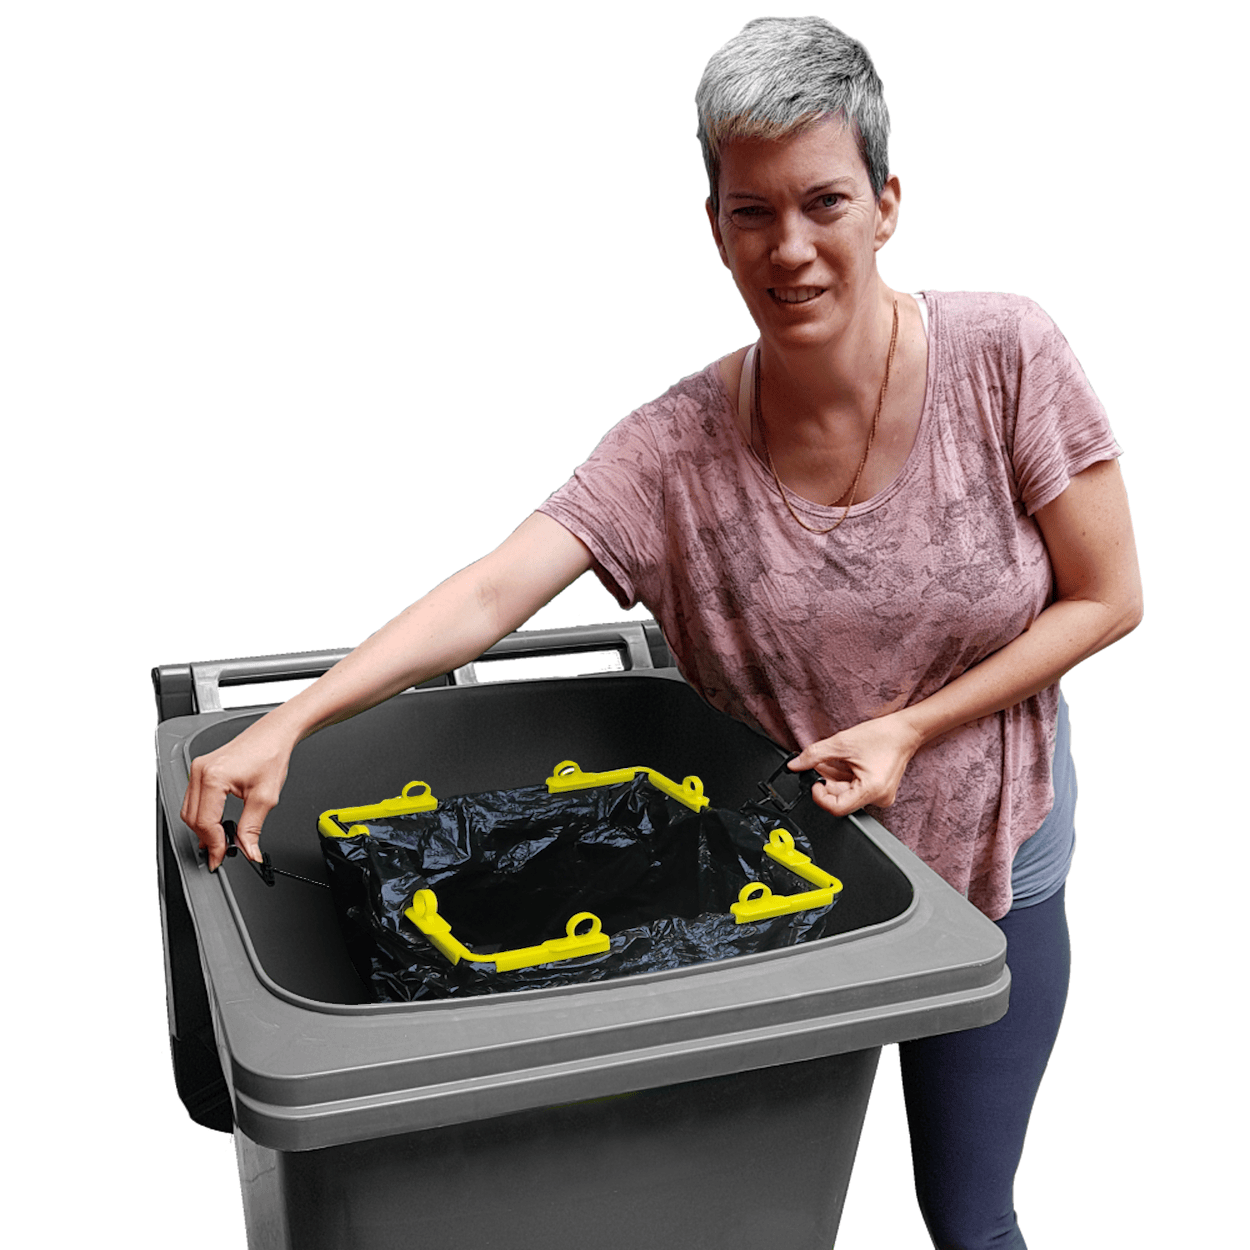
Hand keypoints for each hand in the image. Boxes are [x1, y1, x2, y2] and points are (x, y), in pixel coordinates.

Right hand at [180, 716, 296, 869]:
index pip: (205, 823)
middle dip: (206, 839)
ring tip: (220, 841)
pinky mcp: (201, 769)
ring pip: (189, 811)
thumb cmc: (270, 755)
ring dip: (202, 828)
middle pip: (192, 819)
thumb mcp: (265, 798)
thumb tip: (249, 851)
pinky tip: (215, 824)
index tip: (220, 859)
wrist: (273, 734)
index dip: (213, 845)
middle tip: (222, 853)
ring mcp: (198, 769)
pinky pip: (193, 799)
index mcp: (214, 778)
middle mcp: (200, 771)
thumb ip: (252, 829)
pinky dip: (202, 815)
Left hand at [789, 712, 922, 817]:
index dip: (820, 797)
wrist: (905, 730)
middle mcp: (878, 798)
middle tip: (818, 764)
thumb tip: (794, 765)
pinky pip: (855, 788)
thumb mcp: (842, 743)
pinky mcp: (879, 790)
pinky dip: (843, 776)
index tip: (813, 782)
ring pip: (846, 793)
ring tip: (831, 759)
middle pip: (841, 799)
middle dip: (825, 781)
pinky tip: (841, 762)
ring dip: (833, 777)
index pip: (837, 808)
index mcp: (872, 791)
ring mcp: (880, 795)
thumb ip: (814, 755)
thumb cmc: (882, 736)